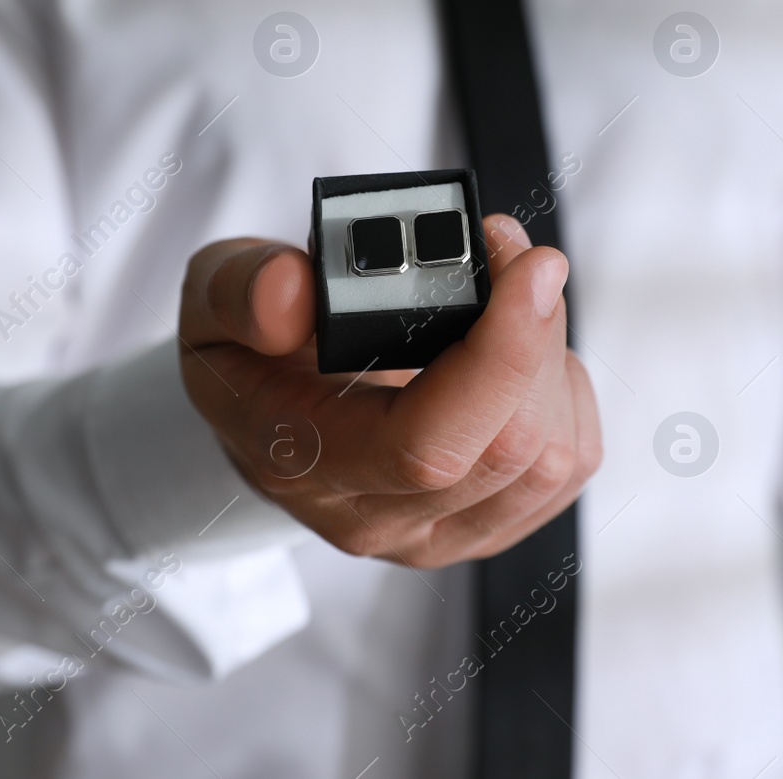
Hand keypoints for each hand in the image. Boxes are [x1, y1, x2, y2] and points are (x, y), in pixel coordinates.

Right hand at [177, 214, 600, 567]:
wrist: (263, 412)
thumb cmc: (245, 352)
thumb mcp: (212, 299)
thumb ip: (241, 290)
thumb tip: (291, 296)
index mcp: (306, 463)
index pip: (426, 445)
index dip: (499, 356)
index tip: (528, 265)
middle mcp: (378, 516)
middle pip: (510, 448)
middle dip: (535, 332)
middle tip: (508, 250)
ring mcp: (439, 532)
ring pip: (552, 458)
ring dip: (553, 358)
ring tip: (507, 295)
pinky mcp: (489, 524)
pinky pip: (571, 465)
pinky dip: (565, 393)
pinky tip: (520, 355)